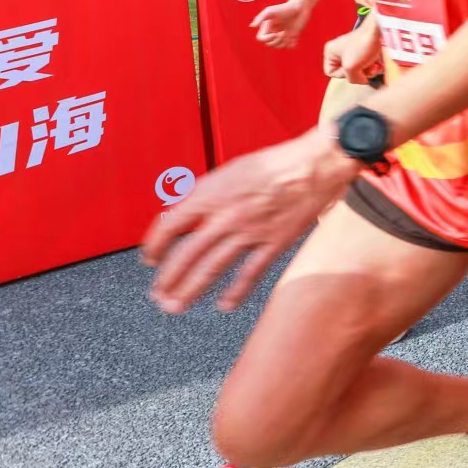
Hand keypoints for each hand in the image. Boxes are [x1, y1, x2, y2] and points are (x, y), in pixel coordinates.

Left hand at [142, 127, 359, 312]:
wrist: (316, 164)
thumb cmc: (277, 162)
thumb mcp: (231, 170)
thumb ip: (206, 194)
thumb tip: (184, 215)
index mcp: (212, 193)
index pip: (169, 225)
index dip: (155, 246)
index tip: (151, 258)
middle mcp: (226, 215)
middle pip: (186, 254)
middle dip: (168, 279)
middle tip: (159, 294)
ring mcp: (250, 231)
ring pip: (211, 267)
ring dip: (190, 290)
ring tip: (177, 305)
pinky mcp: (274, 242)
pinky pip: (250, 273)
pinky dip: (236, 291)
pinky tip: (225, 303)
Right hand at [251, 0, 316, 48]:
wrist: (300, 6)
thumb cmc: (284, 7)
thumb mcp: (270, 11)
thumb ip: (260, 18)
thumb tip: (252, 26)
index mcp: (267, 27)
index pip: (261, 38)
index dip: (267, 39)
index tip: (275, 33)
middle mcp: (274, 31)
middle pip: (269, 44)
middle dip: (276, 41)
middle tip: (284, 33)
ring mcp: (284, 34)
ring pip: (279, 46)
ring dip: (283, 44)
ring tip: (288, 34)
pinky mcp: (293, 36)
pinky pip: (290, 46)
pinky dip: (291, 45)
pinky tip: (293, 39)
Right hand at [323, 22, 381, 82]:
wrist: (379, 31)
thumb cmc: (363, 45)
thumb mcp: (351, 67)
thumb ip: (353, 79)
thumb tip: (362, 80)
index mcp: (331, 52)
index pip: (331, 73)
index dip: (342, 75)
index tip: (351, 68)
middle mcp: (339, 50)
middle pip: (347, 73)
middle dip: (358, 73)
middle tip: (365, 67)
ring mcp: (352, 50)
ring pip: (358, 70)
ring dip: (368, 70)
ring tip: (373, 65)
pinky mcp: (365, 50)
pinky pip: (367, 64)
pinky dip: (373, 66)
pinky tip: (378, 63)